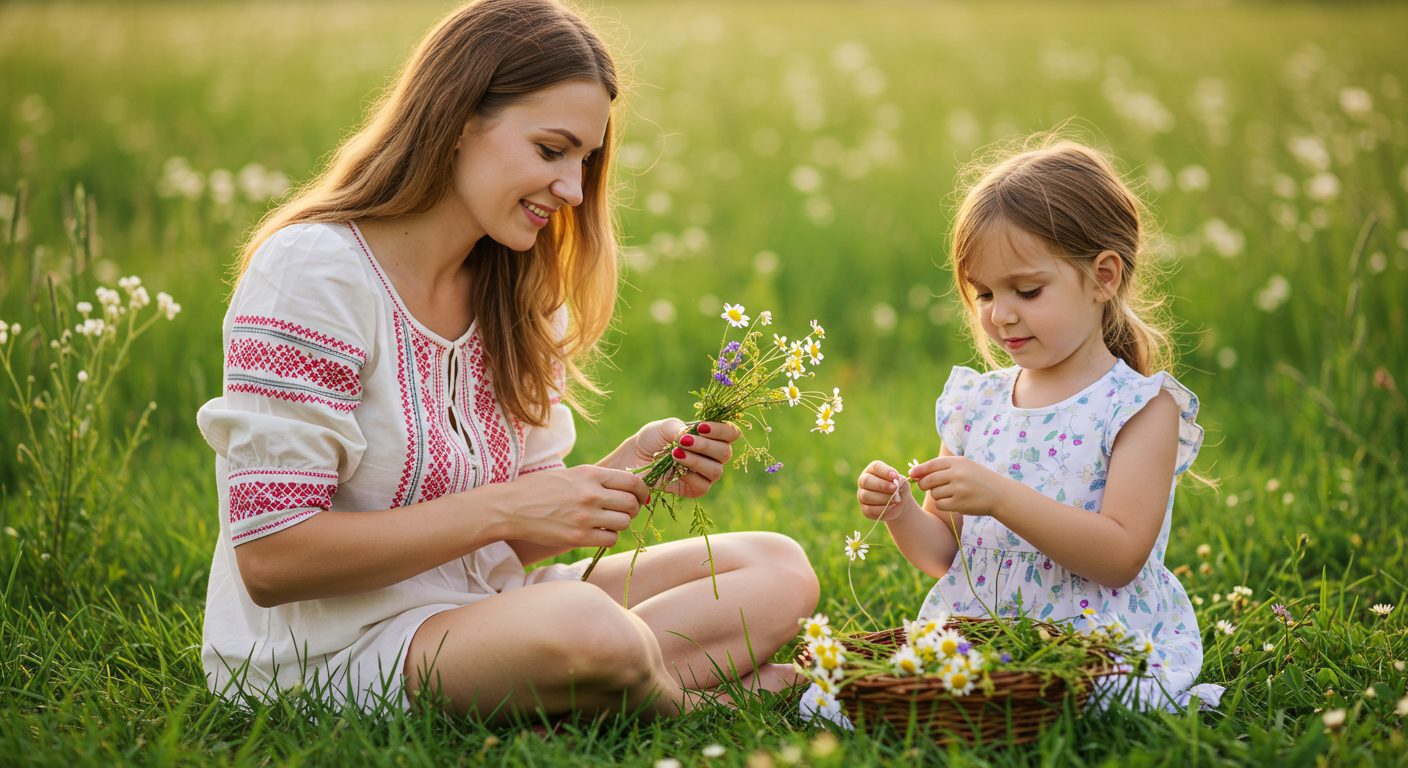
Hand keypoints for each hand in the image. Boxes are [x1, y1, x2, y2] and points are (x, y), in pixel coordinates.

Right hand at [497, 465, 649, 548]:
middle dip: (632, 508)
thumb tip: (624, 487)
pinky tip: (597, 533)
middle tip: (623, 512)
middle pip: (632, 503)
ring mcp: (586, 517)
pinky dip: (608, 538)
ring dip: (620, 524)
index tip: (641, 496)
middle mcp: (591, 494)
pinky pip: (610, 539)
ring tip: (606, 523)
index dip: (642, 490)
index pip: (632, 481)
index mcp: (590, 474)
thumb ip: (596, 479)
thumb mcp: (570, 474)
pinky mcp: (579, 537)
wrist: (511, 507)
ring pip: (624, 523)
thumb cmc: (538, 489)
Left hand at [624, 418, 740, 497]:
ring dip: (697, 460)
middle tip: (683, 441)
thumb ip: (680, 428)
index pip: (730, 433)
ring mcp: (704, 474)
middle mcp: (712, 455)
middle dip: (705, 445)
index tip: (701, 427)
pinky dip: (690, 476)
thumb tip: (690, 435)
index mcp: (710, 437)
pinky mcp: (694, 489)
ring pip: (716, 471)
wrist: (634, 457)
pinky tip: (676, 468)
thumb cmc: (652, 439)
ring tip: (676, 454)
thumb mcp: (665, 427)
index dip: (721, 430)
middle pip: (725, 453)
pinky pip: (702, 486)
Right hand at [857, 460, 918, 520]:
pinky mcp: (864, 509)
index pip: (876, 467)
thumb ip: (901, 481)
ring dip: (883, 498)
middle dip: (881, 485)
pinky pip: (869, 509)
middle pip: (866, 480)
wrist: (900, 504)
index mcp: (873, 470)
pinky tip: (892, 507)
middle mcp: (864, 481)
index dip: (885, 471)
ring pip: (866, 495)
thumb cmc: (900, 489)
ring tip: (896, 499)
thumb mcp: (903, 483)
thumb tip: (897, 482)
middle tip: (894, 488)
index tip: (895, 476)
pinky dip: (882, 508)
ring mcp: (862, 495)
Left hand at [911, 456, 1011, 517]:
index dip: (919, 470)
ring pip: (933, 493)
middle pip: (928, 481)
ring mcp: (958, 489)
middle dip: (924, 485)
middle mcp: (957, 474)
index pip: (931, 465)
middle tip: (928, 487)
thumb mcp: (964, 466)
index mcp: (957, 462)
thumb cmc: (978, 479)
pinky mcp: (959, 503)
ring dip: (937, 495)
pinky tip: (953, 502)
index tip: (912, 474)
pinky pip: (940, 504)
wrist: (1000, 494)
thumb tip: (915, 473)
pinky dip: (943, 504)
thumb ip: (942, 468)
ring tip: (950, 493)